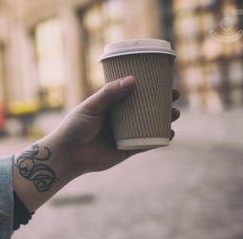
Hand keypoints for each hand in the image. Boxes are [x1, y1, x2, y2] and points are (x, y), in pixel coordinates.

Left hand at [50, 76, 180, 175]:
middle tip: (174, 97)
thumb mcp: (91, 106)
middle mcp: (120, 119)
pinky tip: (170, 134)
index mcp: (111, 105)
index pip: (134, 93)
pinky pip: (146, 144)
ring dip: (165, 120)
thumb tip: (133, 79)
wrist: (67, 155)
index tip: (164, 81)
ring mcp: (124, 135)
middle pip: (146, 109)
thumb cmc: (75, 127)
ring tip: (175, 114)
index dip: (150, 88)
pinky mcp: (126, 150)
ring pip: (149, 126)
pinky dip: (159, 139)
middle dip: (162, 103)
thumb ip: (109, 93)